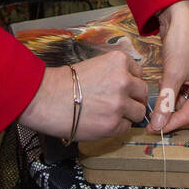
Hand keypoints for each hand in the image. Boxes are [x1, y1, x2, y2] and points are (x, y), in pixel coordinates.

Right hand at [19, 50, 147, 140]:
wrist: (46, 99)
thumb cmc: (65, 83)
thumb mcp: (95, 66)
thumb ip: (115, 73)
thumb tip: (130, 84)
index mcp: (119, 61)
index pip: (139, 73)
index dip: (130, 83)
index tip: (122, 88)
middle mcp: (124, 80)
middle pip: (143, 92)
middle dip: (133, 98)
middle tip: (119, 103)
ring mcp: (120, 103)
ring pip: (138, 112)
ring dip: (127, 114)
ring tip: (110, 114)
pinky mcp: (113, 124)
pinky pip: (126, 127)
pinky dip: (116, 127)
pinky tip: (101, 122)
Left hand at [149, 0, 188, 131]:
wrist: (177, 19)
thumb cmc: (182, 42)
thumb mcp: (173, 74)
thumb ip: (166, 100)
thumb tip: (158, 124)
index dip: (171, 124)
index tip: (153, 130)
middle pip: (187, 115)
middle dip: (170, 120)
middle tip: (150, 126)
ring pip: (179, 107)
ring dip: (166, 110)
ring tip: (150, 113)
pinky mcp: (183, 80)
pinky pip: (175, 97)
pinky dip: (165, 99)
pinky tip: (155, 98)